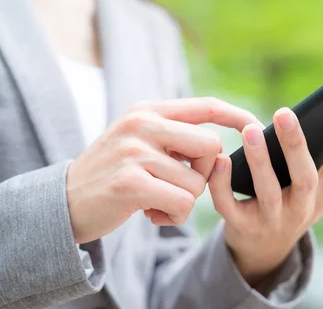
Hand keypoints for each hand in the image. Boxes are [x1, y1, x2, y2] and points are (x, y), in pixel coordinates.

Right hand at [67, 98, 258, 243]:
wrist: (64, 202)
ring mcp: (135, 152)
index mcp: (149, 110)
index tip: (258, 126)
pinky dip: (173, 217)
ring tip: (155, 200)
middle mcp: (143, 124)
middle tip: (180, 184)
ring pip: (198, 183)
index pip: (207, 106)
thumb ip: (174, 134)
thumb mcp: (140, 141)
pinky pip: (182, 204)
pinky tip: (149, 213)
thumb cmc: (114, 174)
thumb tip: (222, 141)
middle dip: (206, 174)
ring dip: (184, 201)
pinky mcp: (131, 183)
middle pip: (212, 147)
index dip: (238, 116)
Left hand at [208, 92, 322, 284]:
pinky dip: (223, 183)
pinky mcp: (242, 227)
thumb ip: (317, 153)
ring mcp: (273, 220)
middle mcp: (304, 207)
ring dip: (259, 160)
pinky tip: (220, 160)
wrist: (263, 250)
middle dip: (296, 145)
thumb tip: (320, 107)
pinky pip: (229, 206)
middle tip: (283, 113)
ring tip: (250, 131)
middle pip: (305, 178)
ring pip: (268, 192)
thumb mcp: (311, 183)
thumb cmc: (289, 199)